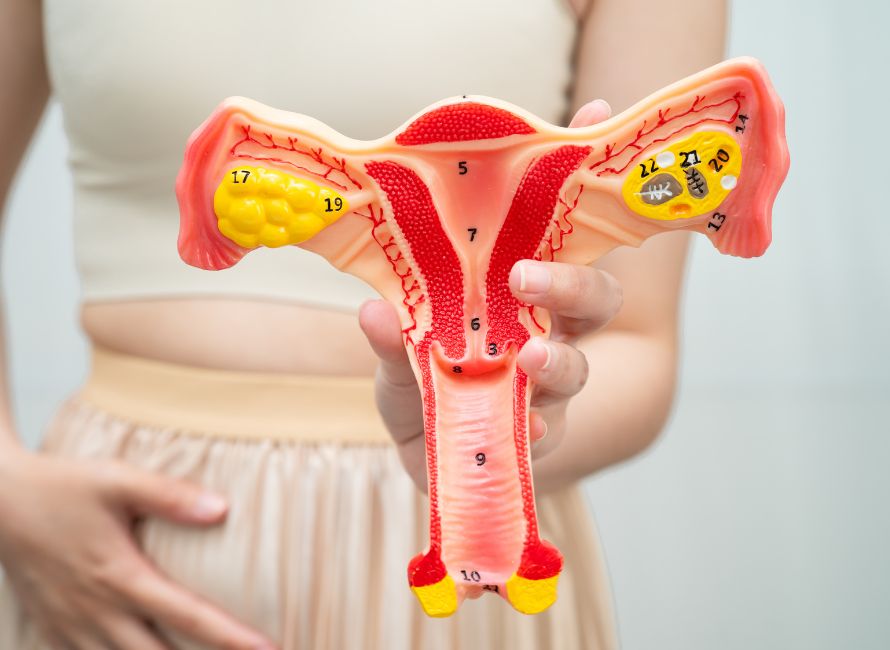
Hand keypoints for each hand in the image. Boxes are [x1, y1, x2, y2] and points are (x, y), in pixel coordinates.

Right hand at [0, 445, 276, 649]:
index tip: (269, 649)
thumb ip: (170, 496)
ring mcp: (71, 627)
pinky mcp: (52, 629)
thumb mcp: (117, 481)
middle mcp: (97, 613)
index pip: (189, 618)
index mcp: (121, 577)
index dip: (231, 638)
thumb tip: (222, 510)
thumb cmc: (63, 486)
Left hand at [359, 99, 620, 489]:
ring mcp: (548, 390)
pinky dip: (535, 427)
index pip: (561, 236)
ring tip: (525, 357)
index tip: (591, 116)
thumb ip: (391, 329)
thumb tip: (373, 313)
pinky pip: (546, 432)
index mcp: (522, 297)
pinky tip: (522, 426)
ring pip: (577, 368)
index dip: (581, 183)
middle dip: (572, 283)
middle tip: (528, 275)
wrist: (427, 455)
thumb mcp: (400, 345)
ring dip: (557, 359)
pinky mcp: (539, 440)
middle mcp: (549, 335)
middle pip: (596, 299)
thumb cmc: (421, 382)